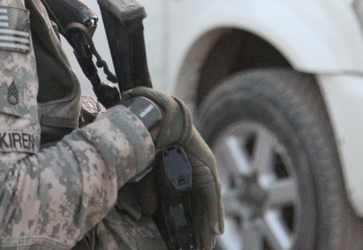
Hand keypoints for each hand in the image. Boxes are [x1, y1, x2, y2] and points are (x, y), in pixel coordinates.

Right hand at [124, 87, 223, 248]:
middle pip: (198, 210)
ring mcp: (204, 173)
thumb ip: (148, 194)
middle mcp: (194, 177)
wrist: (160, 124)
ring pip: (207, 206)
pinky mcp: (209, 170)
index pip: (186, 206)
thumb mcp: (147, 176)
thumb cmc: (150, 144)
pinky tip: (215, 231)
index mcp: (179, 177)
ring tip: (208, 245)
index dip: (187, 225)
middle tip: (200, 247)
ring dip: (207, 227)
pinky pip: (212, 197)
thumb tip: (147, 213)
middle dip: (199, 231)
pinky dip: (214, 213)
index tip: (187, 242)